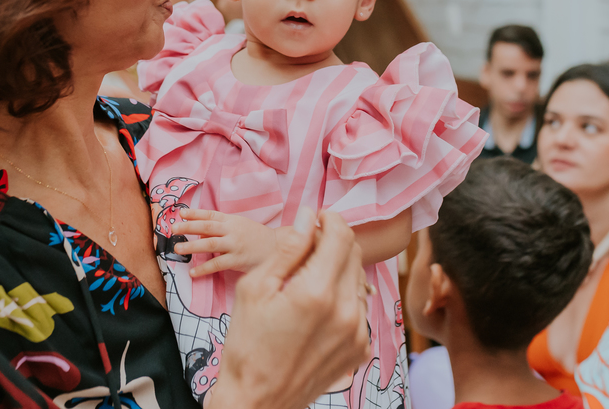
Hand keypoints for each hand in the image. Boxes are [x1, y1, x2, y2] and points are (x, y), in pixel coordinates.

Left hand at [172, 209, 287, 275]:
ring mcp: (235, 245)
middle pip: (207, 227)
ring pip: (210, 245)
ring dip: (192, 246)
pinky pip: (217, 264)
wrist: (277, 249)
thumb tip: (199, 232)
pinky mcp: (238, 260)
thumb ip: (221, 228)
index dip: (195, 213)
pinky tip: (193, 272)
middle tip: (174, 229)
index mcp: (232, 220)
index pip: (210, 215)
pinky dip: (204, 268)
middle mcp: (232, 231)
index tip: (180, 213)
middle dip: (189, 227)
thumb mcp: (239, 226)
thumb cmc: (255, 237)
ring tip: (178, 248)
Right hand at [206, 208, 370, 408]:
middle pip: (354, 254)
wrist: (257, 399)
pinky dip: (343, 296)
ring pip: (358, 279)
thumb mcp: (255, 288)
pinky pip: (359, 307)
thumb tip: (308, 217)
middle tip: (308, 246)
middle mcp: (346, 311)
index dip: (330, 220)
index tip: (316, 220)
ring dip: (339, 269)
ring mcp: (357, 332)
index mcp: (317, 293)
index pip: (341, 236)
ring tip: (308, 280)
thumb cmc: (248, 343)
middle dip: (334, 241)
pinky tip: (317, 307)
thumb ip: (287, 249)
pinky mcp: (360, 348)